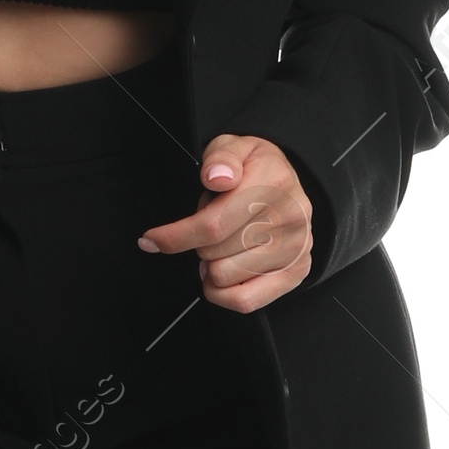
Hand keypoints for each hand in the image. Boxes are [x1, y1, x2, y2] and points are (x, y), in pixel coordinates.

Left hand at [137, 134, 313, 311]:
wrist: (289, 186)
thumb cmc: (255, 169)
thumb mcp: (234, 146)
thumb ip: (220, 156)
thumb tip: (216, 176)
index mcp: (274, 182)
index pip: (213, 225)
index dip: (175, 237)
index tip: (151, 240)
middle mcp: (290, 217)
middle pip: (214, 253)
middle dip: (199, 243)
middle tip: (210, 227)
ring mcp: (296, 248)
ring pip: (224, 278)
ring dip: (210, 266)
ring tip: (220, 246)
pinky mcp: (297, 272)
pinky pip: (246, 301)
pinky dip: (222, 293)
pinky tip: (222, 275)